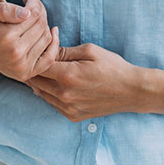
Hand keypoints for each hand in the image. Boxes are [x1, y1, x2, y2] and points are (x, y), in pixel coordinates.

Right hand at [0, 0, 59, 82]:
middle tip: (32, 5)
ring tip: (34, 18)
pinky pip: (50, 57)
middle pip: (41, 24)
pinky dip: (54, 43)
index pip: (33, 13)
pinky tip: (52, 31)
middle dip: (39, 11)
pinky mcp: (26, 73)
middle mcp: (15, 53)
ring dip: (44, 24)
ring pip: (46, 37)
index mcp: (4, 36)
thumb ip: (3, 9)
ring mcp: (22, 65)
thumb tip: (26, 12)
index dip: (33, 1)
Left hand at [27, 44, 144, 120]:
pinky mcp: (72, 116)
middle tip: (34, 58)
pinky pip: (52, 104)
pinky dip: (49, 93)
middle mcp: (64, 95)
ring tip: (42, 69)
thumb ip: (64, 51)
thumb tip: (48, 48)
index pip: (37, 65)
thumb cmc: (112, 67)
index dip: (35, 55)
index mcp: (67, 75)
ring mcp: (68, 108)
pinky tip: (54, 83)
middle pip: (35, 81)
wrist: (130, 91)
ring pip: (41, 94)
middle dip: (33, 68)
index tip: (37, 49)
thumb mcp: (89, 50)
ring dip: (39, 82)